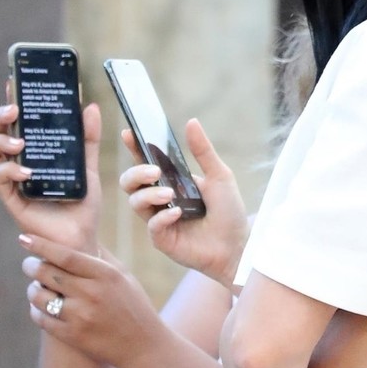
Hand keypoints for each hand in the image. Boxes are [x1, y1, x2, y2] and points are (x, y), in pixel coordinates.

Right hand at [0, 90, 101, 253]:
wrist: (82, 238)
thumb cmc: (82, 204)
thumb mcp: (89, 167)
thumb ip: (88, 139)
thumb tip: (90, 106)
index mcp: (33, 150)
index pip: (17, 121)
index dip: (11, 100)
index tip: (14, 82)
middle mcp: (17, 161)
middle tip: (14, 109)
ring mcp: (11, 180)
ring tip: (19, 142)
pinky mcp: (10, 199)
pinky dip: (9, 171)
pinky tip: (25, 171)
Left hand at [20, 232, 159, 367]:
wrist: (144, 347)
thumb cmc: (134, 305)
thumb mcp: (124, 275)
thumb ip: (100, 256)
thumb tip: (77, 237)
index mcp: (105, 274)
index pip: (65, 255)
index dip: (41, 245)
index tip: (24, 238)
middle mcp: (91, 293)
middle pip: (47, 274)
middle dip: (31, 266)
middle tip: (28, 265)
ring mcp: (81, 317)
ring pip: (40, 297)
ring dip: (33, 290)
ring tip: (37, 287)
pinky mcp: (73, 336)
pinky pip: (42, 319)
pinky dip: (36, 311)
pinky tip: (41, 307)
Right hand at [120, 117, 247, 286]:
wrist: (238, 245)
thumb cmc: (229, 212)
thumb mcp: (219, 176)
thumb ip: (203, 151)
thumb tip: (191, 121)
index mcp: (171, 181)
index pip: (146, 162)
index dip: (134, 148)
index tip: (128, 134)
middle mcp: (160, 199)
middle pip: (129, 182)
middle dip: (136, 173)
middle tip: (155, 171)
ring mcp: (159, 219)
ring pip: (135, 202)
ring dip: (149, 194)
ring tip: (170, 194)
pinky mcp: (162, 239)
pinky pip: (151, 225)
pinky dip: (162, 216)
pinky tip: (177, 213)